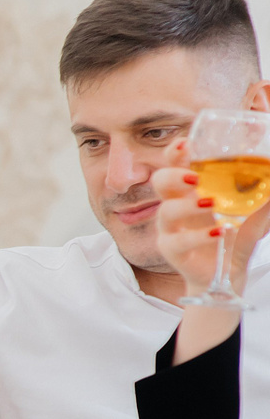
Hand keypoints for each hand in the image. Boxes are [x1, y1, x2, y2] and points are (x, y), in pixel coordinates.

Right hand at [153, 141, 269, 361]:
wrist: (226, 274)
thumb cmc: (234, 238)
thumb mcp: (256, 214)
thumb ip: (266, 198)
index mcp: (192, 190)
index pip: (175, 164)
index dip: (175, 152)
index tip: (186, 144)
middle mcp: (176, 205)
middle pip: (159, 182)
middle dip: (173, 175)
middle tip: (195, 176)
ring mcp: (171, 229)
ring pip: (165, 211)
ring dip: (187, 205)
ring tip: (211, 203)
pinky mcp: (172, 251)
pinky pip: (178, 241)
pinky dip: (200, 236)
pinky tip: (219, 232)